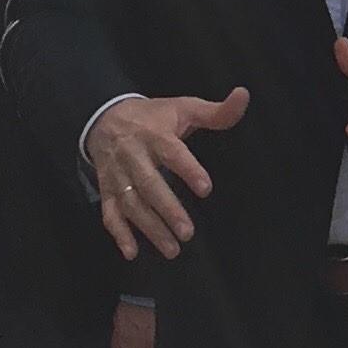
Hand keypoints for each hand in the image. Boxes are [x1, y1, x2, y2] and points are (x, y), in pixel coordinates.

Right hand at [86, 88, 250, 260]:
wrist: (104, 116)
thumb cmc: (153, 117)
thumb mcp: (183, 108)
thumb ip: (216, 111)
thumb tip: (244, 95)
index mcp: (155, 135)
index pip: (172, 152)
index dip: (188, 170)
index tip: (205, 189)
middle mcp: (133, 156)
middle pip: (149, 184)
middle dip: (167, 209)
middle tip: (188, 233)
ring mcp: (117, 174)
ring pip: (131, 203)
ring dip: (149, 227)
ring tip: (172, 249)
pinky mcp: (107, 189)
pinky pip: (109, 212)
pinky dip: (119, 233)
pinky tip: (131, 252)